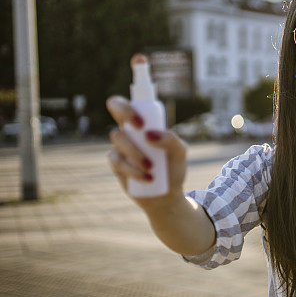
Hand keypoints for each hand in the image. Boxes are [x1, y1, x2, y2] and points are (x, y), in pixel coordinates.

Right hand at [105, 94, 187, 211]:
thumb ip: (171, 140)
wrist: (166, 195)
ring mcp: (121, 145)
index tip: (142, 121)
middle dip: (125, 112)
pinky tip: (147, 178)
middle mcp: (131, 129)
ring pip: (117, 136)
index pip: (132, 101)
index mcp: (146, 122)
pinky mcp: (116, 163)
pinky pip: (116, 160)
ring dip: (135, 151)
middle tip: (141, 128)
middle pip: (115, 106)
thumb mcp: (180, 153)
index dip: (131, 101)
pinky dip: (132, 169)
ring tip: (151, 166)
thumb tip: (149, 134)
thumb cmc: (173, 168)